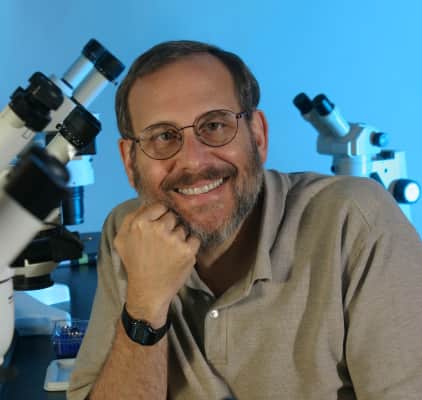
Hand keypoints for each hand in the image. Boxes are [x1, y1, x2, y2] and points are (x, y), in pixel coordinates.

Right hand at [113, 203, 199, 325]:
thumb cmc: (134, 263)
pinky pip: (194, 238)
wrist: (148, 290)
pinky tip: (180, 254)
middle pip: (172, 216)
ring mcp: (174, 240)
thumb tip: (146, 203)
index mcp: (140, 223)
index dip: (160, 216)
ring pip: (183, 228)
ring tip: (170, 251)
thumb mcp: (121, 239)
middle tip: (163, 241)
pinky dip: (190, 245)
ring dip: (179, 237)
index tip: (158, 227)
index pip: (159, 206)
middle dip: (170, 226)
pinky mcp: (188, 251)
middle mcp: (158, 228)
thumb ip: (131, 217)